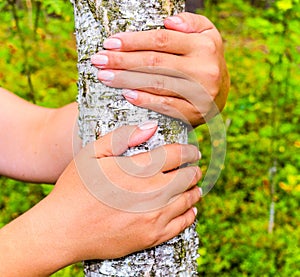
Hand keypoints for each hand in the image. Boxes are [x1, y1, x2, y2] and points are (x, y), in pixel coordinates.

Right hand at [0, 122, 200, 275]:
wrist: (63, 230)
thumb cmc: (76, 188)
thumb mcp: (92, 153)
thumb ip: (123, 137)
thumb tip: (151, 127)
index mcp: (139, 169)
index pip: (177, 155)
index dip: (189, 151)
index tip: (194, 151)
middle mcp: (152, 193)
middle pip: (187, 178)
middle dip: (194, 170)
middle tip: (195, 167)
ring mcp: (154, 217)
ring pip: (188, 200)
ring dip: (195, 190)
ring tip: (196, 186)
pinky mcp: (151, 237)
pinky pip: (181, 224)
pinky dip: (190, 214)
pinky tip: (191, 209)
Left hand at [91, 12, 229, 125]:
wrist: (221, 92)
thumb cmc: (205, 60)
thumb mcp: (207, 35)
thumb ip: (191, 23)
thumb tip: (168, 21)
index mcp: (204, 45)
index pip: (161, 41)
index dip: (133, 41)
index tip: (109, 43)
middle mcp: (204, 69)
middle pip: (155, 62)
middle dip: (123, 61)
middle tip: (98, 60)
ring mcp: (200, 93)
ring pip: (157, 84)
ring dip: (127, 80)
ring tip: (105, 76)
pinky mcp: (195, 113)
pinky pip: (167, 106)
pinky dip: (146, 100)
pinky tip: (127, 95)